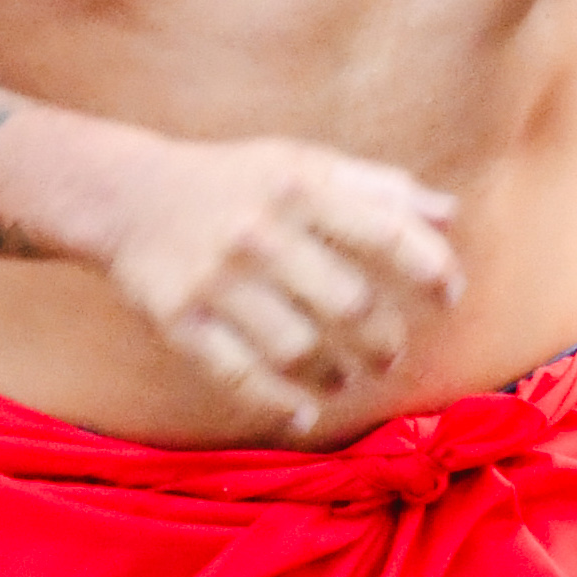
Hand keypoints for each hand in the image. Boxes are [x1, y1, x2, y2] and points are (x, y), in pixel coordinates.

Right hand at [96, 132, 464, 431]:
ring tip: (349, 378)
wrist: (127, 195)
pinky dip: (280, 403)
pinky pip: (240, 376)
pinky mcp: (181, 321)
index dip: (430, 270)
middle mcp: (262, 233)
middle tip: (391, 355)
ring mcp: (219, 280)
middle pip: (351, 304)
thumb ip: (376, 188)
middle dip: (385, 341)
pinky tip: (305, 411)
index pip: (387, 231)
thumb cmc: (235, 182)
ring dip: (337, 375)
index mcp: (301, 186)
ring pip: (299, 349)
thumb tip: (448, 215)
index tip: (449, 297)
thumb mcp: (302, 164)